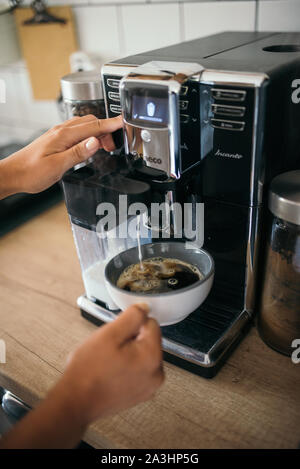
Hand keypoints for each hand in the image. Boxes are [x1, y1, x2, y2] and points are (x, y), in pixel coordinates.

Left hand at [0, 114, 122, 197]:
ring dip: (98, 132)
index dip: (111, 124)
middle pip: (91, 122)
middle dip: (107, 130)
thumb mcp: (57, 166)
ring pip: (84, 126)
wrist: (13, 174)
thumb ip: (78, 153)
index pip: (93, 126)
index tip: (124, 123)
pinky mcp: (56, 139)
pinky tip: (90, 146)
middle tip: (115, 145)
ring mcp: (58, 134)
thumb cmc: (31, 172)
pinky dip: (89, 135)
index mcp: (63, 135)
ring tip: (106, 147)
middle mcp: (61, 131)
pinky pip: (78, 131)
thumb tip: (96, 141)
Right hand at [0, 304, 163, 448]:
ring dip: (128, 353)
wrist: (76, 402)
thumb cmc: (89, 371)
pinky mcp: (141, 394)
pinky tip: (111, 372)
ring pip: (142, 355)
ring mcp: (150, 387)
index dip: (132, 324)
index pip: (151, 324)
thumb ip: (132, 317)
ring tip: (109, 361)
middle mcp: (157, 373)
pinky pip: (138, 370)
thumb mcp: (109, 334)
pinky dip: (127, 367)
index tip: (117, 334)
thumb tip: (145, 308)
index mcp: (152, 356)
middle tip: (110, 348)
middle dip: (130, 339)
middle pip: (148, 340)